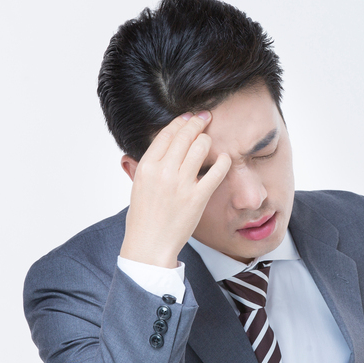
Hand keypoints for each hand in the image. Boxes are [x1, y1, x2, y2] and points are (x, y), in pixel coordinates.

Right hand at [120, 112, 230, 266]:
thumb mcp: (138, 185)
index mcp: (146, 167)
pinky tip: (225, 158)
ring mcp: (181, 184)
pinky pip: (216, 171)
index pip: (167, 134)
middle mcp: (163, 172)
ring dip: (208, 140)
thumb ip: (146, 165)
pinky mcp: (197, 197)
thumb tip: (153, 146)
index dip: (180, 122)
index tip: (189, 117)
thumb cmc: (143, 217)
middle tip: (206, 118)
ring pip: (201, 147)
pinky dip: (224, 161)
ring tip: (210, 142)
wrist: (149, 245)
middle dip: (197, 123)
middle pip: (185, 135)